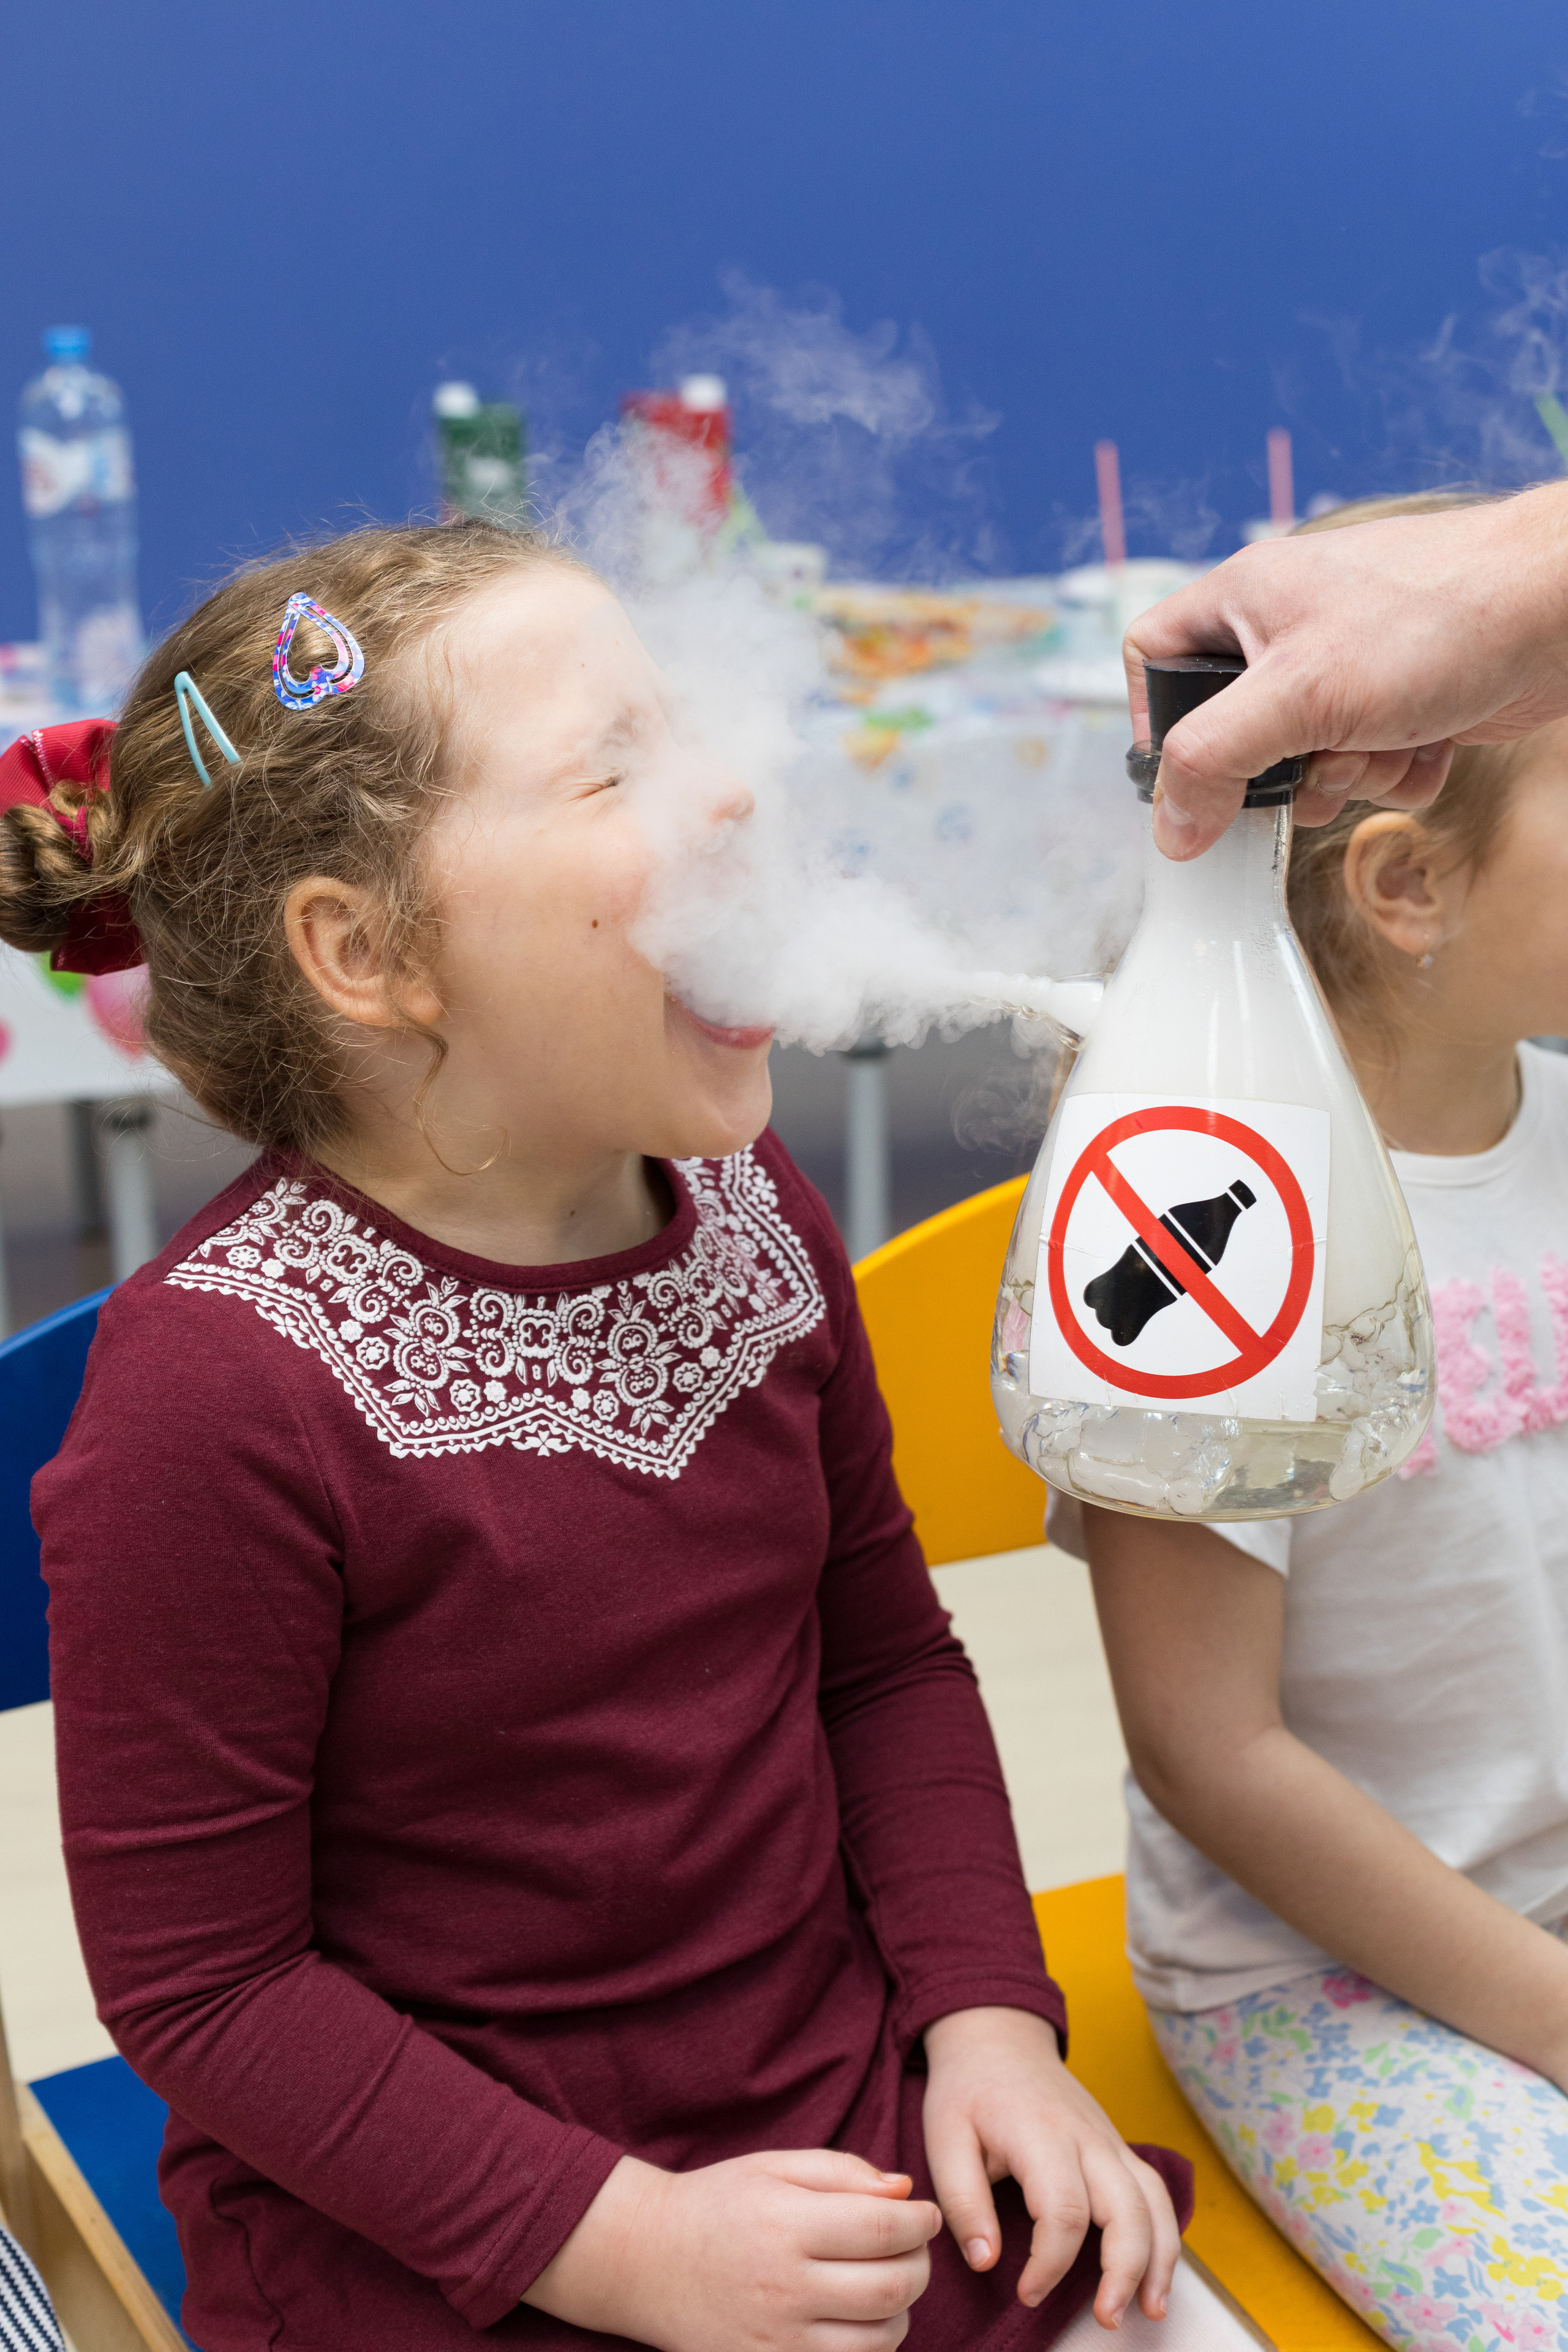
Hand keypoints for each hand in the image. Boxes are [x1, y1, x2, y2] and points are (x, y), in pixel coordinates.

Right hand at [522, 2146, 941, 2350]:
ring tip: (889, 2280)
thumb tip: (905, 2191)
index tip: (927, 2213)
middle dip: (921, 2265)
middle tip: (915, 2247)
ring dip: (902, 2310)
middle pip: (891, 2288)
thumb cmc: (718, 2202)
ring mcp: (777, 2340)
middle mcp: (784, 2287)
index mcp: (786, 2225)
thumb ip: (843, 2171)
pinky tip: (860, 2316)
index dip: (922, 2222)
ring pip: (880, 2339)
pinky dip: (872, 2345)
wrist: (645, 2259)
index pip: (883, 2230)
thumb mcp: (774, 2166)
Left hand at [922, 2006, 1179, 2329]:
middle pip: (1127, 2209)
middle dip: (1123, 2272)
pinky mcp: (1117, 2146)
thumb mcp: (944, 2137)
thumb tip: (986, 2262)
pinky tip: (1156, 2276)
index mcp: (1040, 2132)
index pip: (1064, 2211)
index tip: (1026, 2294)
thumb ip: (963, 2201)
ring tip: (1148, 2312)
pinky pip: (1156, 2192)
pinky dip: (1166, 2236)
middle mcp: (1087, 2136)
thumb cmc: (968, 2089)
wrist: (998, 2035)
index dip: (1050, 2264)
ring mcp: (1109, 2139)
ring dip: (1159, 2260)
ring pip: (1155, 2202)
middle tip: (1105, 2321)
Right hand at [1123, 481, 1567, 857]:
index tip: (1191, 772)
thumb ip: (1215, 761)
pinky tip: (1429, 737)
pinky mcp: (1400, 699)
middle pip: (1236, 733)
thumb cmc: (1436, 616)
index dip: (1157, 721)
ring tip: (1386, 738)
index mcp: (1244, 600)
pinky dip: (1398, 768)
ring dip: (1349, 772)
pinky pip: (1369, 765)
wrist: (1557, 611)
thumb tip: (1171, 825)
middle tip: (1312, 763)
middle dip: (1282, 768)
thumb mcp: (1299, 695)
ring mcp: (1348, 665)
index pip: (1154, 658)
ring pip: (1307, 760)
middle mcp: (1290, 628)